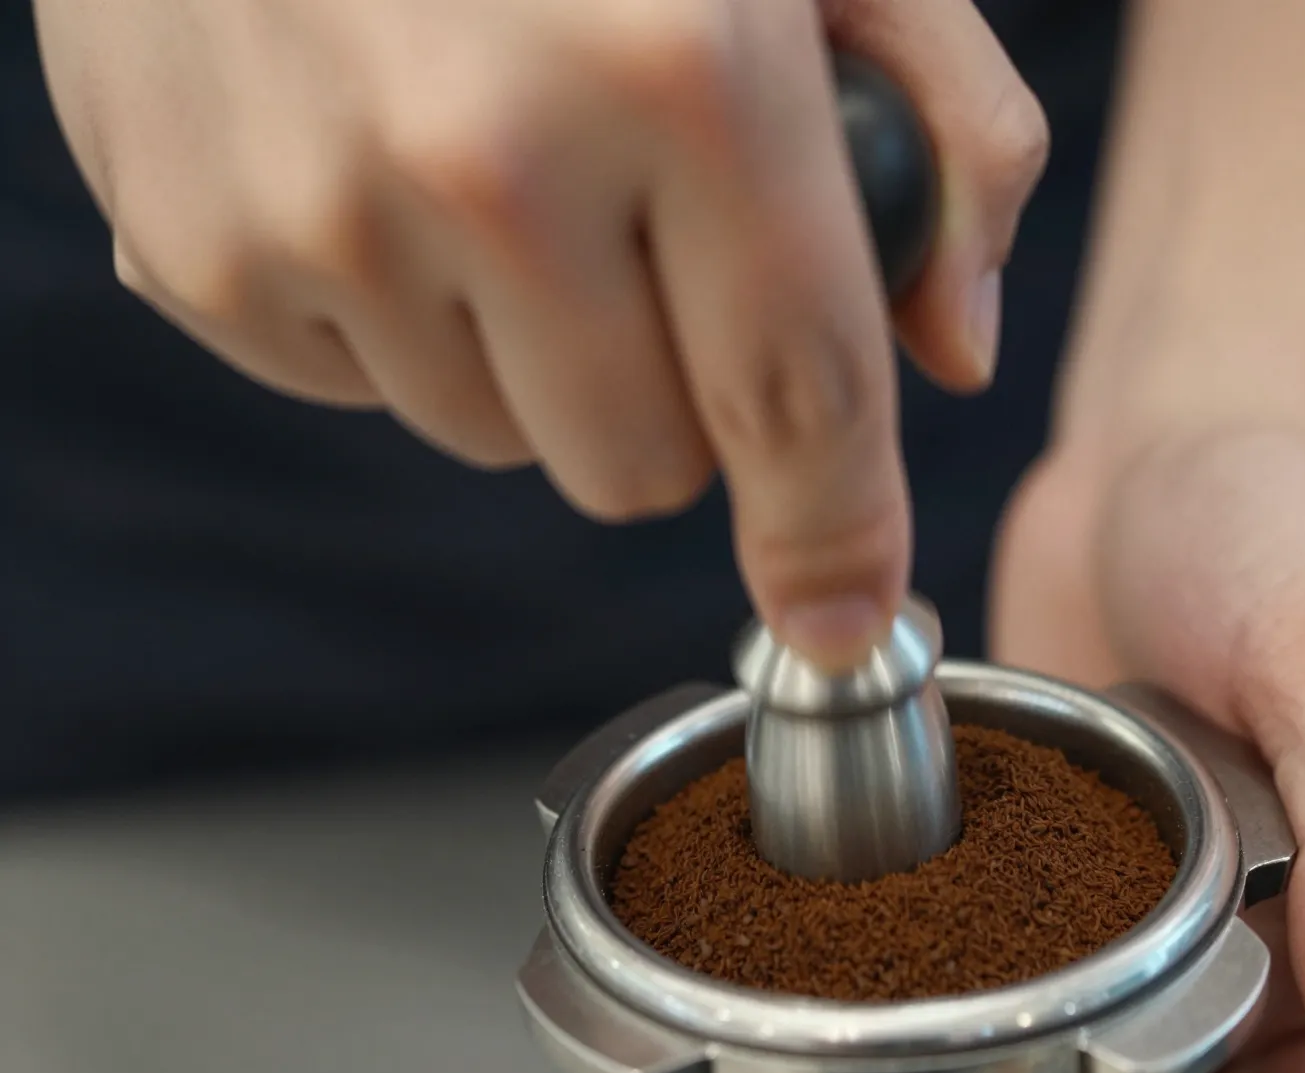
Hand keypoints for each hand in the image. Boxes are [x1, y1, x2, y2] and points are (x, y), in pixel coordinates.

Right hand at [35, 0, 1046, 666]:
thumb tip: (954, 349)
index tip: (845, 619)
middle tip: (637, 238)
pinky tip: (379, 162)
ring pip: (501, 441)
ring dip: (528, 351)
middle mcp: (495, 157)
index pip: (800, 399)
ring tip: (494, 169)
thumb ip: (943, 125)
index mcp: (688, 69)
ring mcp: (322, 213)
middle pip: (641, 467)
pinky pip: (366, 392)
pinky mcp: (197, 248)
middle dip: (669, 393)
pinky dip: (401, 317)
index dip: (838, 536)